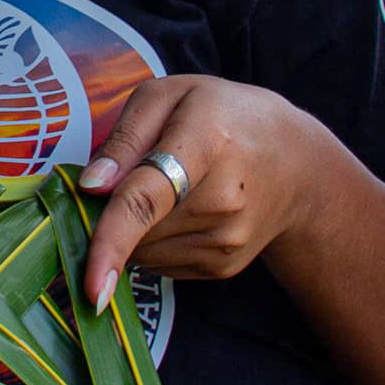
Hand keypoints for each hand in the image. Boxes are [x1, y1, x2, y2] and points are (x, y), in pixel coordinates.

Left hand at [73, 76, 333, 309]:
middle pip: (134, 229)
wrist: (294, 162)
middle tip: (135, 172)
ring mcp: (226, 240)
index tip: (89, 288)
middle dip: (111, 212)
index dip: (111, 242)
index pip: (146, 200)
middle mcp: (221, 201)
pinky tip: (181, 211)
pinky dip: (154, 242)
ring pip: (142, 253)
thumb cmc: (221, 115)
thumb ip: (124, 138)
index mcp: (204, 143)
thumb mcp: (170, 96)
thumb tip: (91, 187)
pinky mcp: (223, 266)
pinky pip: (160, 264)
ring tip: (168, 188)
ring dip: (134, 229)